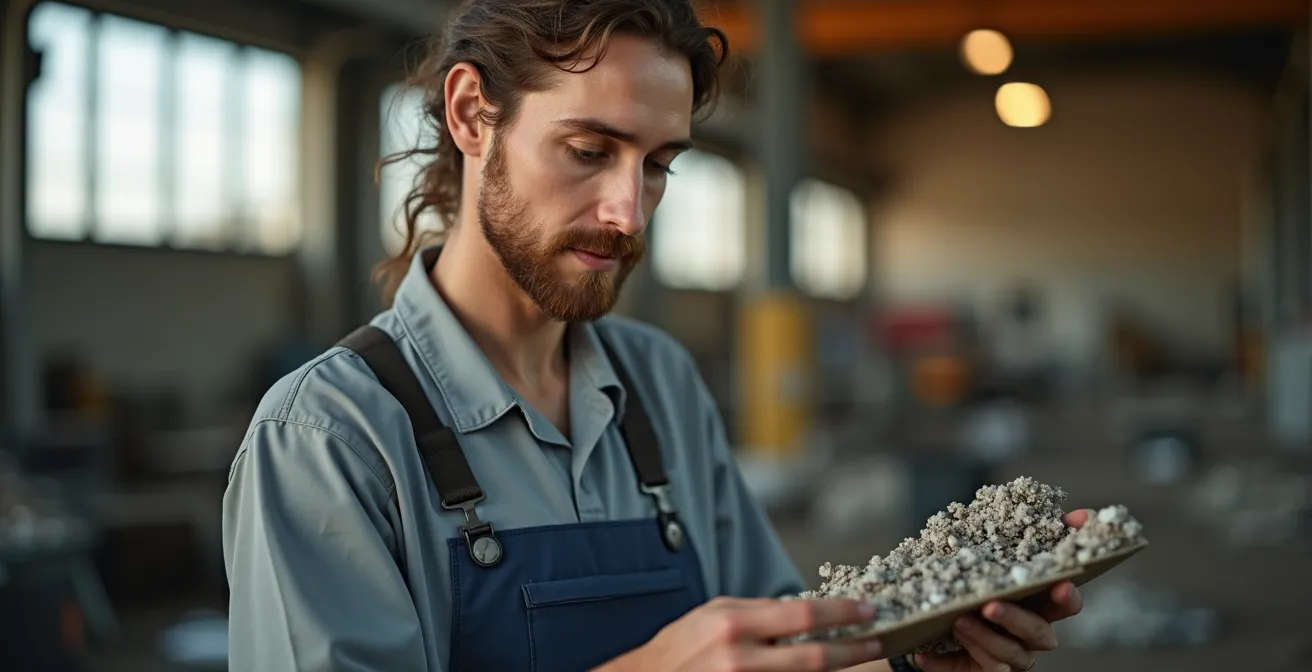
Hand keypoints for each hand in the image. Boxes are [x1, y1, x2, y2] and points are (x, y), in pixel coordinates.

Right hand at [596, 596, 885, 671]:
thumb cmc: (678, 648)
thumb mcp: (713, 614)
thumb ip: (756, 612)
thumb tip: (801, 610)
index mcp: (734, 622)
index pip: (803, 614)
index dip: (842, 613)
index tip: (867, 611)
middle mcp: (740, 655)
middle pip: (815, 656)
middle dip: (854, 649)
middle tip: (878, 641)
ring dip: (835, 671)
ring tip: (856, 659)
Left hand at [913, 509, 1090, 671]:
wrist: (937, 619)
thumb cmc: (976, 583)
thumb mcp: (994, 557)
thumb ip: (1029, 537)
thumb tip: (1080, 515)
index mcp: (1038, 605)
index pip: (1066, 603)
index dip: (1067, 595)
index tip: (1061, 582)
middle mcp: (1029, 636)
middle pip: (1036, 632)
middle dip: (1015, 618)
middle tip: (989, 604)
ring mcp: (1007, 658)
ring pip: (1005, 655)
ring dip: (981, 637)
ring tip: (957, 620)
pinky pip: (963, 670)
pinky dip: (943, 662)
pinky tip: (923, 654)